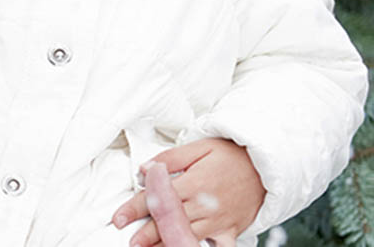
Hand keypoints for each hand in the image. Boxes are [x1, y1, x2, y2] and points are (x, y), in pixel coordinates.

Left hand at [112, 137, 263, 246]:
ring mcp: (218, 220)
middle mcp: (204, 205)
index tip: (118, 218)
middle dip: (146, 234)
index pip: (157, 197)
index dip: (135, 208)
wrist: (266, 166)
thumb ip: (170, 159)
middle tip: (130, 242)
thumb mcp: (199, 147)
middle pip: (169, 222)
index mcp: (193, 183)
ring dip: (167, 245)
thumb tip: (145, 169)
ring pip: (187, 236)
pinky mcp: (231, 229)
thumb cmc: (230, 154)